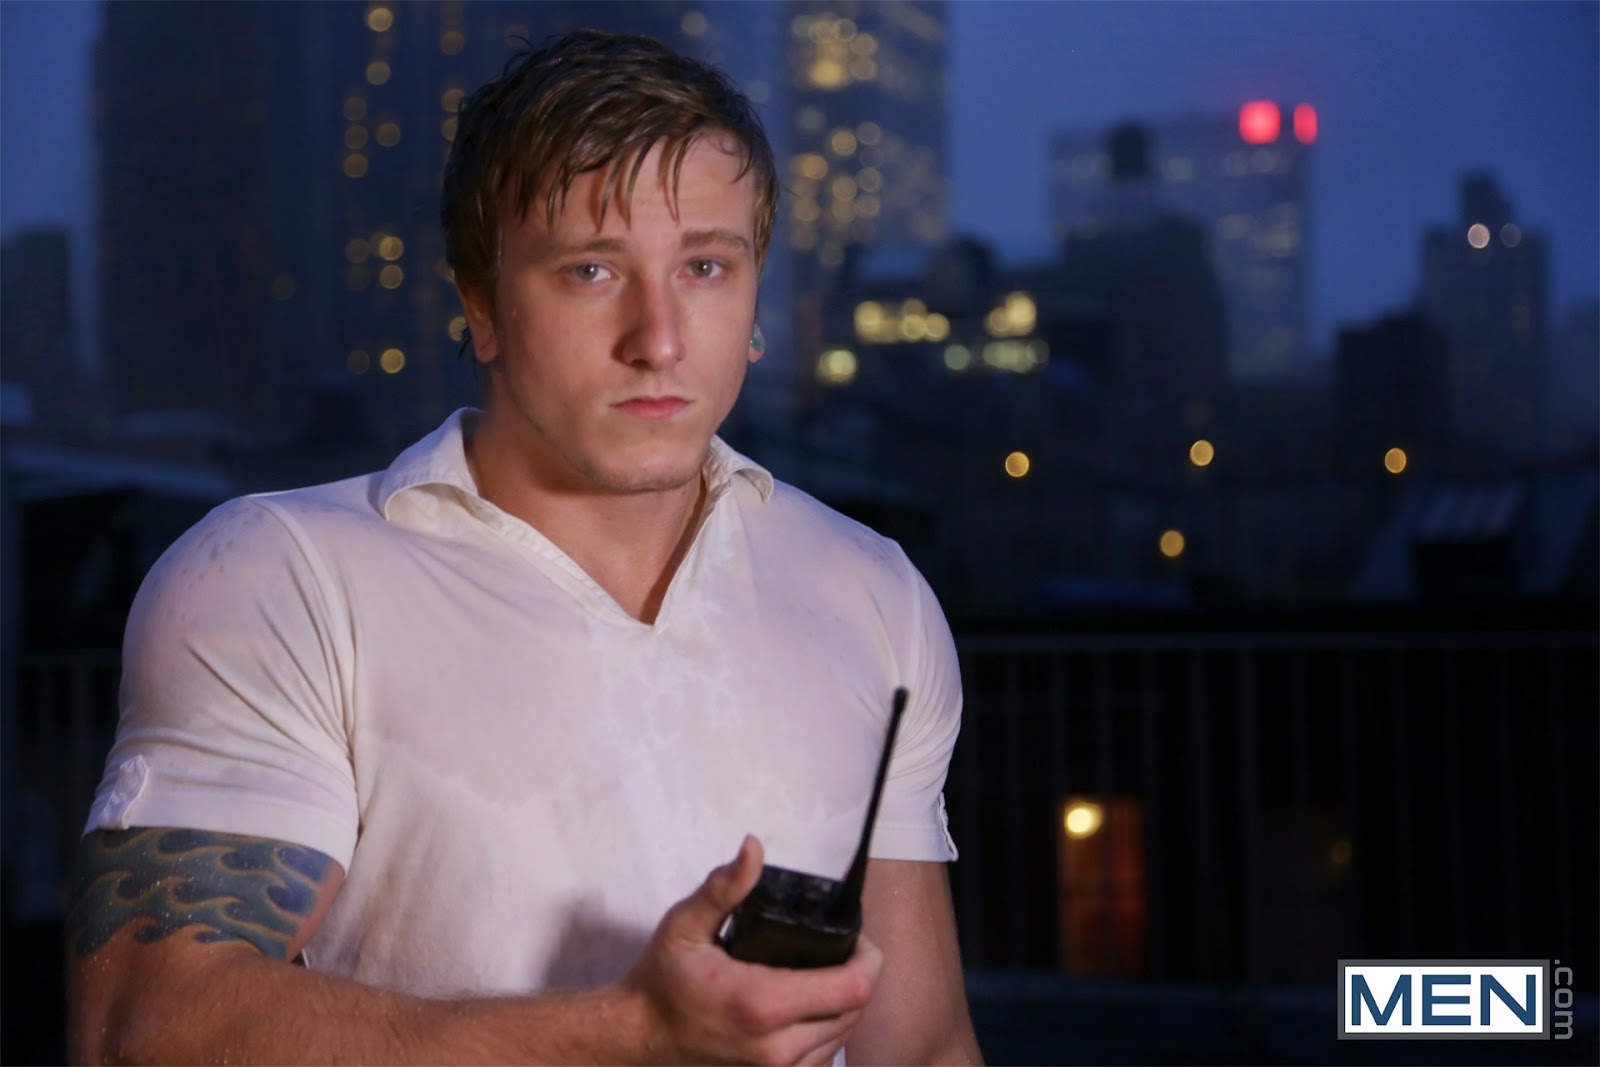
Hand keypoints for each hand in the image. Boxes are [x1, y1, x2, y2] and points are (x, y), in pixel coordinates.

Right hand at [622, 836, 882, 1065]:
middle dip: (858, 976)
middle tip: (842, 949)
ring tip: (827, 974)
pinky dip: (826, 1031)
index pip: (855, 987)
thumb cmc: (660, 981)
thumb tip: (753, 848)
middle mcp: (776, 1047)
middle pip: (855, 1011)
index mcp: (763, 1004)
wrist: (635, 1038)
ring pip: (842, 1038)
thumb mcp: (685, 925)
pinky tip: (809, 1007)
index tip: (857, 938)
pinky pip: (821, 1057)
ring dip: (844, 1005)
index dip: (868, 958)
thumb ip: (724, 887)